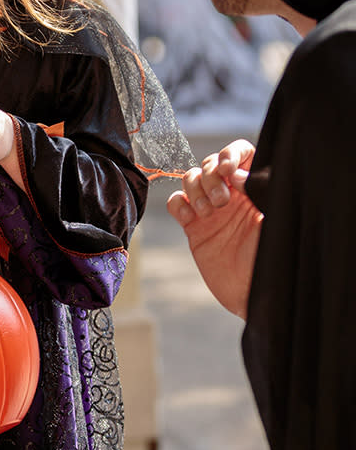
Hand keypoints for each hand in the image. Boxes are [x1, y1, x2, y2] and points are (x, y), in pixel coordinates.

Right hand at [166, 140, 261, 318]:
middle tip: (223, 201)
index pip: (242, 154)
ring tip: (209, 212)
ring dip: (195, 189)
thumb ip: (259, 190)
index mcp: (256, 188)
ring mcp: (211, 210)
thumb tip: (235, 173)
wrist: (255, 295)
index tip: (228, 170)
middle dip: (211, 176)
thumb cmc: (273, 259)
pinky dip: (178, 204)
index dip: (231, 154)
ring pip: (190, 178)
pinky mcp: (194, 227)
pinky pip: (176, 203)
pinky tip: (190, 218)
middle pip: (210, 163)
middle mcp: (233, 195)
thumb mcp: (273, 220)